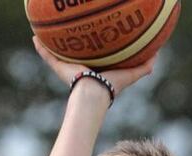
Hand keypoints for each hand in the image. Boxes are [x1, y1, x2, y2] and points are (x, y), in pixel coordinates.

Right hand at [32, 36, 155, 96]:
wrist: (94, 91)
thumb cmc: (111, 85)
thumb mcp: (130, 74)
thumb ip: (143, 67)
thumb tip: (157, 56)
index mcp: (95, 68)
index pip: (93, 54)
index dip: (93, 45)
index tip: (93, 34)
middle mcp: (80, 67)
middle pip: (73, 51)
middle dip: (70, 42)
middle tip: (69, 28)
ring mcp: (67, 67)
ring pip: (58, 52)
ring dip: (52, 42)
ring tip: (47, 28)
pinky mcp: (59, 67)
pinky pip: (47, 55)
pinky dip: (41, 47)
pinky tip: (35, 37)